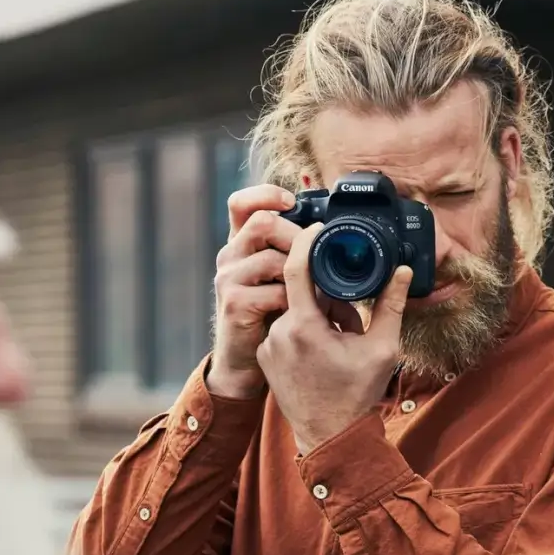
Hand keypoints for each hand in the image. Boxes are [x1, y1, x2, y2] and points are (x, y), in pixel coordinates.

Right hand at [207, 184, 302, 398]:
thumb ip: (291, 252)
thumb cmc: (269, 315)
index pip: (242, 203)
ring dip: (301, 273)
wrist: (246, 360)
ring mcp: (228, 279)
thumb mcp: (280, 277)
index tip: (292, 201)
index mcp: (241, 244)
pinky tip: (301, 310)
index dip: (266, 194)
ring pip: (271, 257)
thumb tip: (325, 228)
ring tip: (316, 289)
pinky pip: (273, 291)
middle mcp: (229, 256)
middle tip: (317, 256)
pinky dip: (294, 300)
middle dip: (296, 237)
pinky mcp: (234, 303)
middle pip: (261, 222)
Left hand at [256, 224, 412, 454]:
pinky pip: (282, 327)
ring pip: (291, 309)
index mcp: (304, 326)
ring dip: (315, 312)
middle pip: (299, 290)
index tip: (316, 228)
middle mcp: (279, 332)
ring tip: (338, 337)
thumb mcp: (382, 349)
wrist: (330, 438)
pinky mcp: (265, 356)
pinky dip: (302, 328)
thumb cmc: (356, 395)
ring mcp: (268, 345)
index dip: (305, 242)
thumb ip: (390, 305)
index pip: (295, 268)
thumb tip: (401, 271)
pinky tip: (321, 348)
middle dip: (325, 292)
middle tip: (349, 314)